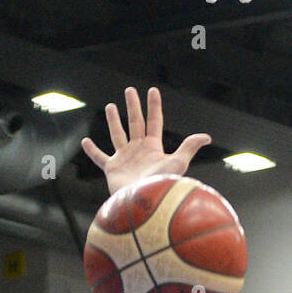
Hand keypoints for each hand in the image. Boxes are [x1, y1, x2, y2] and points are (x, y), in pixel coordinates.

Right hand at [81, 86, 210, 196]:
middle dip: (133, 106)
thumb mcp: (178, 163)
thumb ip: (189, 148)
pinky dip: (91, 150)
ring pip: (118, 135)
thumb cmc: (160, 184)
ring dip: (113, 121)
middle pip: (135, 123)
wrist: (143, 202)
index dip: (154, 106)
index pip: (154, 121)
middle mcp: (139, 150)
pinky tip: (85, 141)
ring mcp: (125, 158)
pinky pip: (99, 157)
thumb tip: (207, 137)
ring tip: (110, 106)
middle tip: (129, 90)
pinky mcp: (112, 169)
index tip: (153, 90)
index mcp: (153, 147)